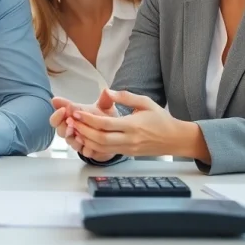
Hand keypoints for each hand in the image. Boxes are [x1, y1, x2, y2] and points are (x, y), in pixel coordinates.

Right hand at [49, 90, 118, 162]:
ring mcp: (78, 141)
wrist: (117, 130)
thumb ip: (103, 99)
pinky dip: (87, 148)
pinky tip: (91, 146)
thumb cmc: (105, 116)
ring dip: (74, 138)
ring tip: (79, 133)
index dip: (57, 115)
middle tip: (71, 122)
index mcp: (71, 117)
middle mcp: (72, 130)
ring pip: (71, 142)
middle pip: (60, 131)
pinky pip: (84, 151)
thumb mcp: (104, 106)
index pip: (56, 119)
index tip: (64, 110)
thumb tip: (104, 91)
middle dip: (64, 127)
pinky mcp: (87, 150)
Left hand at [67, 90, 208, 161]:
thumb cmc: (161, 119)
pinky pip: (107, 151)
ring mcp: (128, 149)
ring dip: (85, 139)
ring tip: (74, 129)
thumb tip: (108, 90)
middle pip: (100, 138)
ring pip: (101, 147)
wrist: (174, 139)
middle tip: (70, 121)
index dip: (88, 119)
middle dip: (82, 130)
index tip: (76, 112)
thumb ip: (126, 96)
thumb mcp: (145, 102)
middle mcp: (129, 139)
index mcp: (133, 125)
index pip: (105, 124)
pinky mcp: (127, 153)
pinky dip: (94, 146)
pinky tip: (86, 138)